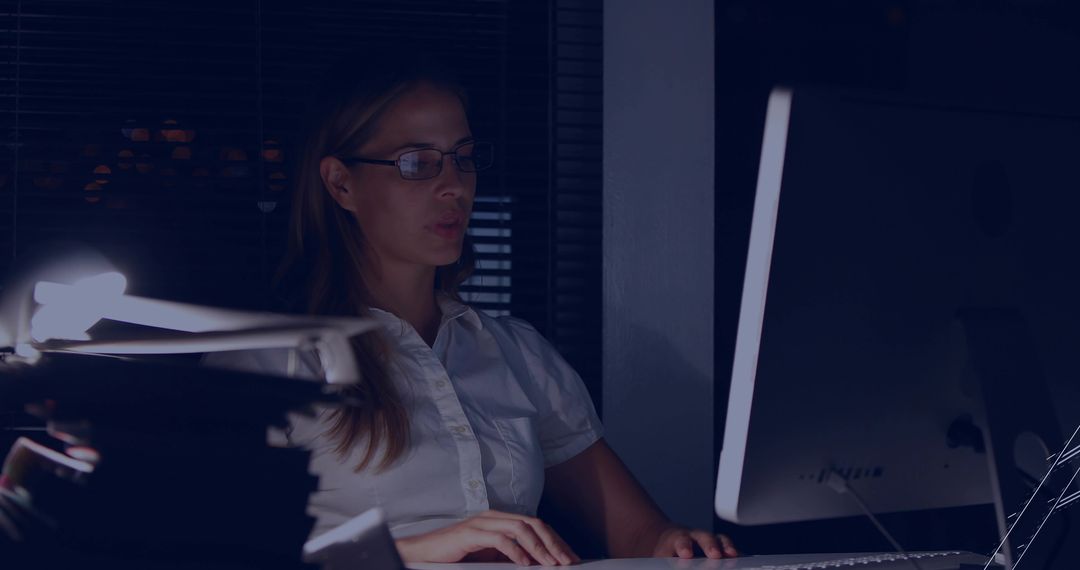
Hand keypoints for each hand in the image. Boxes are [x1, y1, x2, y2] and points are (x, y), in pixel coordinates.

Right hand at [395, 510, 580, 565]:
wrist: (424, 553)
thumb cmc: (457, 555)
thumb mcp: (490, 555)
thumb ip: (512, 554)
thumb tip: (539, 563)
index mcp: (501, 519)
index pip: (536, 525)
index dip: (555, 540)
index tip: (570, 556)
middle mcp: (495, 516)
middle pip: (533, 524)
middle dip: (553, 543)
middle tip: (568, 561)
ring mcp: (482, 522)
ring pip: (520, 529)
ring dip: (539, 548)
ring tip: (551, 563)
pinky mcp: (471, 533)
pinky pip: (499, 539)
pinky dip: (515, 551)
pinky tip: (525, 563)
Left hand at [652, 525, 737, 558]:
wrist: (668, 541)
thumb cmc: (665, 553)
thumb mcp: (661, 557)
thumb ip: (666, 563)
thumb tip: (674, 566)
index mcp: (676, 539)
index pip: (680, 541)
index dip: (684, 546)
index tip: (686, 554)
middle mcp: (694, 536)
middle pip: (703, 537)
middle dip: (710, 545)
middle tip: (714, 555)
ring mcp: (708, 540)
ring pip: (719, 540)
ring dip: (727, 547)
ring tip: (733, 556)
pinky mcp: (719, 547)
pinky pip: (730, 548)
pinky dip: (737, 553)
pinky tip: (744, 560)